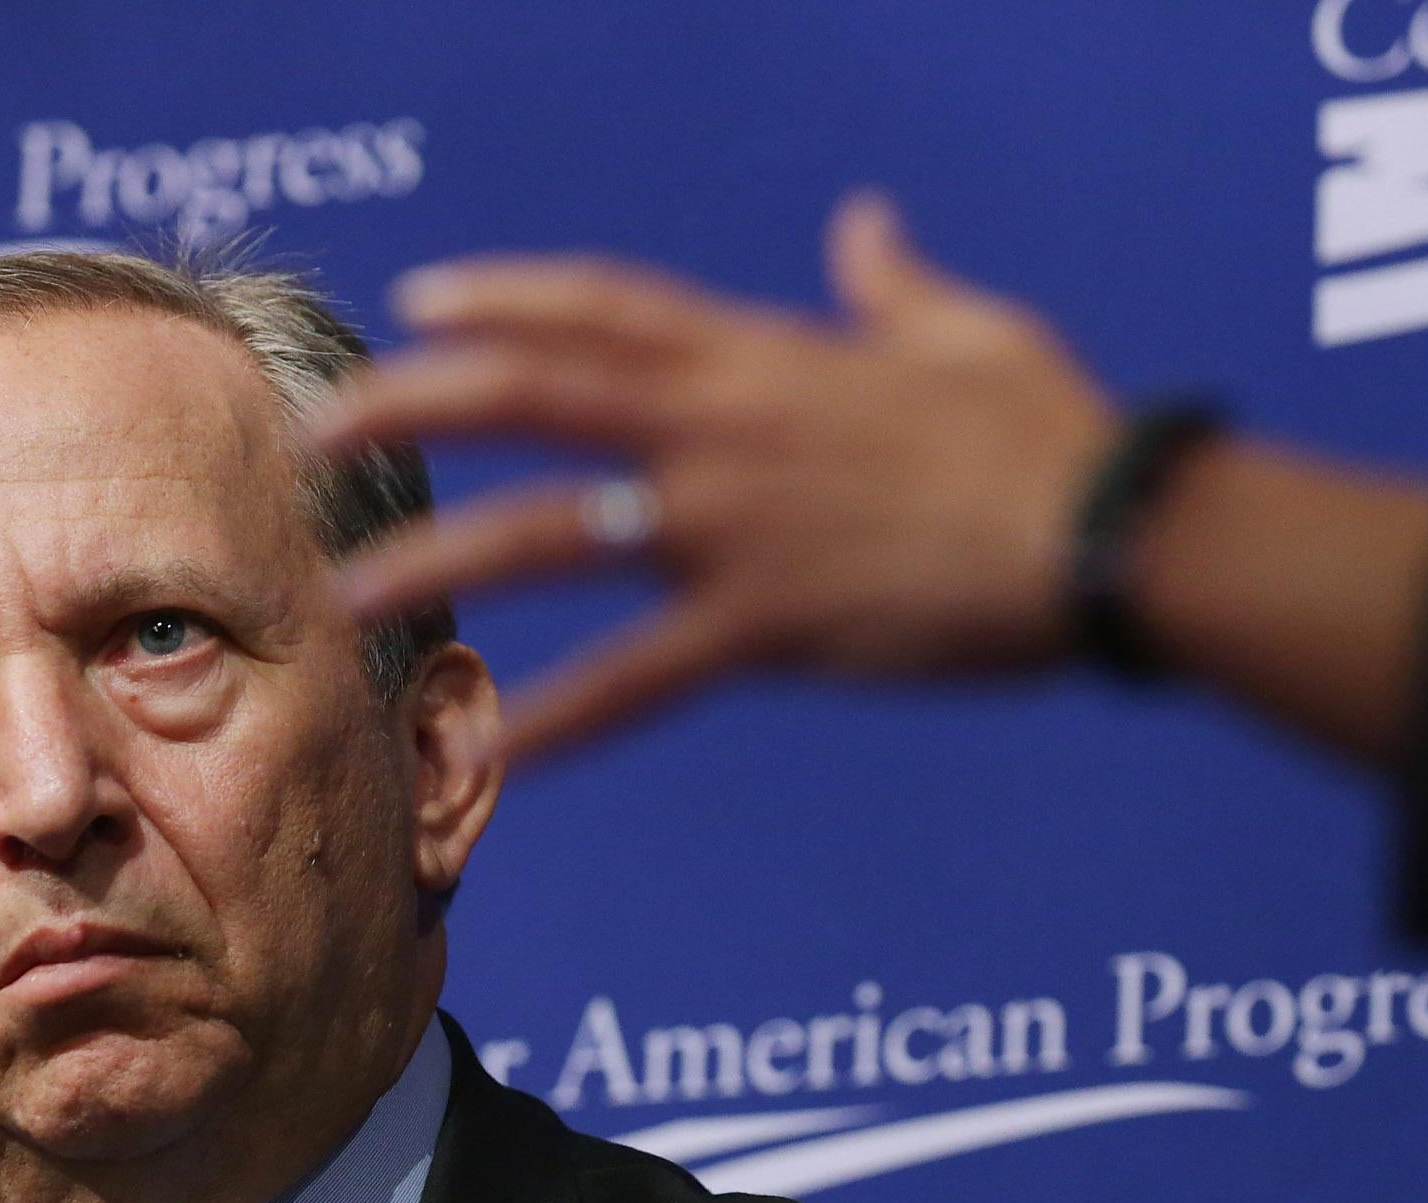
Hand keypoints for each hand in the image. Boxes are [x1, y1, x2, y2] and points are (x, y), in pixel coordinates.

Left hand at [311, 191, 1120, 761]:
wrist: (1108, 528)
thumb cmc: (1053, 432)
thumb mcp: (965, 333)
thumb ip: (890, 283)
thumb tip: (863, 225)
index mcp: (763, 356)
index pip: (602, 306)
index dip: (503, 298)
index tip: (422, 300)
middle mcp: (724, 427)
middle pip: (531, 395)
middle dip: (410, 407)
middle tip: (319, 439)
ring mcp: (735, 525)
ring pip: (549, 533)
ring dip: (438, 561)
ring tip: (348, 599)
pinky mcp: (771, 624)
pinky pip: (640, 678)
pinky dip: (563, 718)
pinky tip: (497, 752)